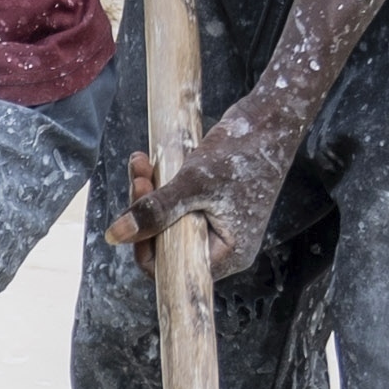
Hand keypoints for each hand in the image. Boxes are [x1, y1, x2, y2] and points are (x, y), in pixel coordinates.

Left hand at [111, 98, 297, 257]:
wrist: (271, 118)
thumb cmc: (244, 152)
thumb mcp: (195, 183)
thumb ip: (157, 210)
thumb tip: (117, 235)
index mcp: (228, 255)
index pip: (173, 270)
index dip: (145, 246)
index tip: (135, 212)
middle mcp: (222, 246)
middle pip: (166, 244)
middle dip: (145, 211)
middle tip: (139, 177)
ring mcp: (216, 224)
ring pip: (167, 221)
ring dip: (148, 194)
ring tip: (142, 163)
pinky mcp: (210, 204)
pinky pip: (175, 204)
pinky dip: (160, 186)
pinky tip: (150, 163)